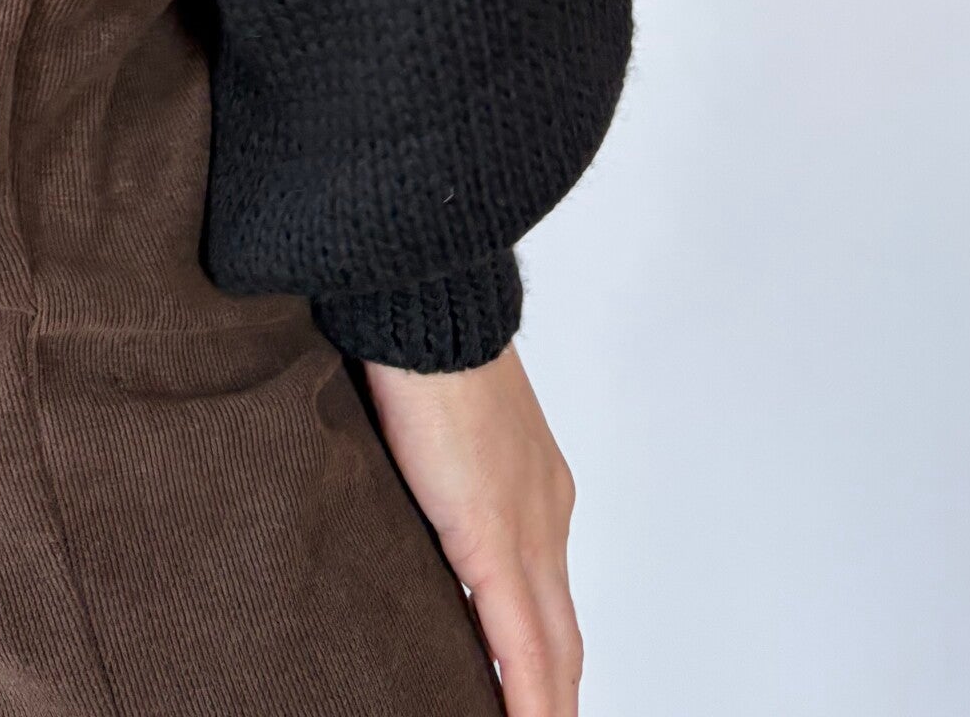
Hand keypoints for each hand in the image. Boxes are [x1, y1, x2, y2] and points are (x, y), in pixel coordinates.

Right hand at [365, 343, 581, 716]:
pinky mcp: (494, 538)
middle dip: (557, 697)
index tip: (539, 693)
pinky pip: (523, 646)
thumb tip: (405, 485)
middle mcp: (546, 512)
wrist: (424, 294)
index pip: (548, 595)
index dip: (546, 654)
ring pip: (555, 651)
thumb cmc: (416, 334)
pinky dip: (530, 699)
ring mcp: (528, 527)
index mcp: (534, 484)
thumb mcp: (429, 418)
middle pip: (564, 637)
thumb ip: (432, 469)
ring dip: (549, 706)